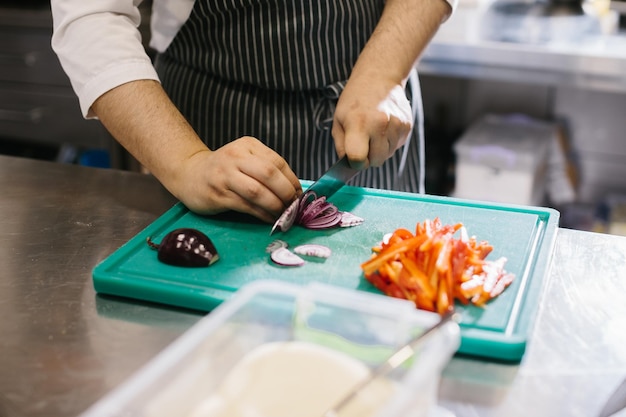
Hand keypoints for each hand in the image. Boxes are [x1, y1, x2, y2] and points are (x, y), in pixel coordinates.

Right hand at [173, 136, 301, 222]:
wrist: (189, 173)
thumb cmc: (223, 170)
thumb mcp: (244, 159)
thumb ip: (265, 168)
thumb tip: (293, 190)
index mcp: (247, 146)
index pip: (277, 162)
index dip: (292, 180)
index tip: (299, 194)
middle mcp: (235, 157)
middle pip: (269, 174)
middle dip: (286, 193)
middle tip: (293, 206)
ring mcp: (225, 176)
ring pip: (258, 191)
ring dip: (275, 206)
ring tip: (283, 214)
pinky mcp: (218, 194)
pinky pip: (246, 206)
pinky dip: (262, 214)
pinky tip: (269, 219)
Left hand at [332, 76, 412, 169]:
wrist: (379, 77)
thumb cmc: (355, 100)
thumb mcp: (339, 120)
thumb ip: (342, 146)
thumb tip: (350, 164)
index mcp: (360, 124)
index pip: (359, 159)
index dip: (355, 162)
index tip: (353, 155)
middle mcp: (381, 125)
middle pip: (376, 162)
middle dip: (368, 157)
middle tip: (362, 141)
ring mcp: (397, 126)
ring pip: (386, 156)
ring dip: (378, 149)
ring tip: (373, 130)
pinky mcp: (407, 126)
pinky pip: (396, 147)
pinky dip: (388, 142)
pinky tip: (383, 127)